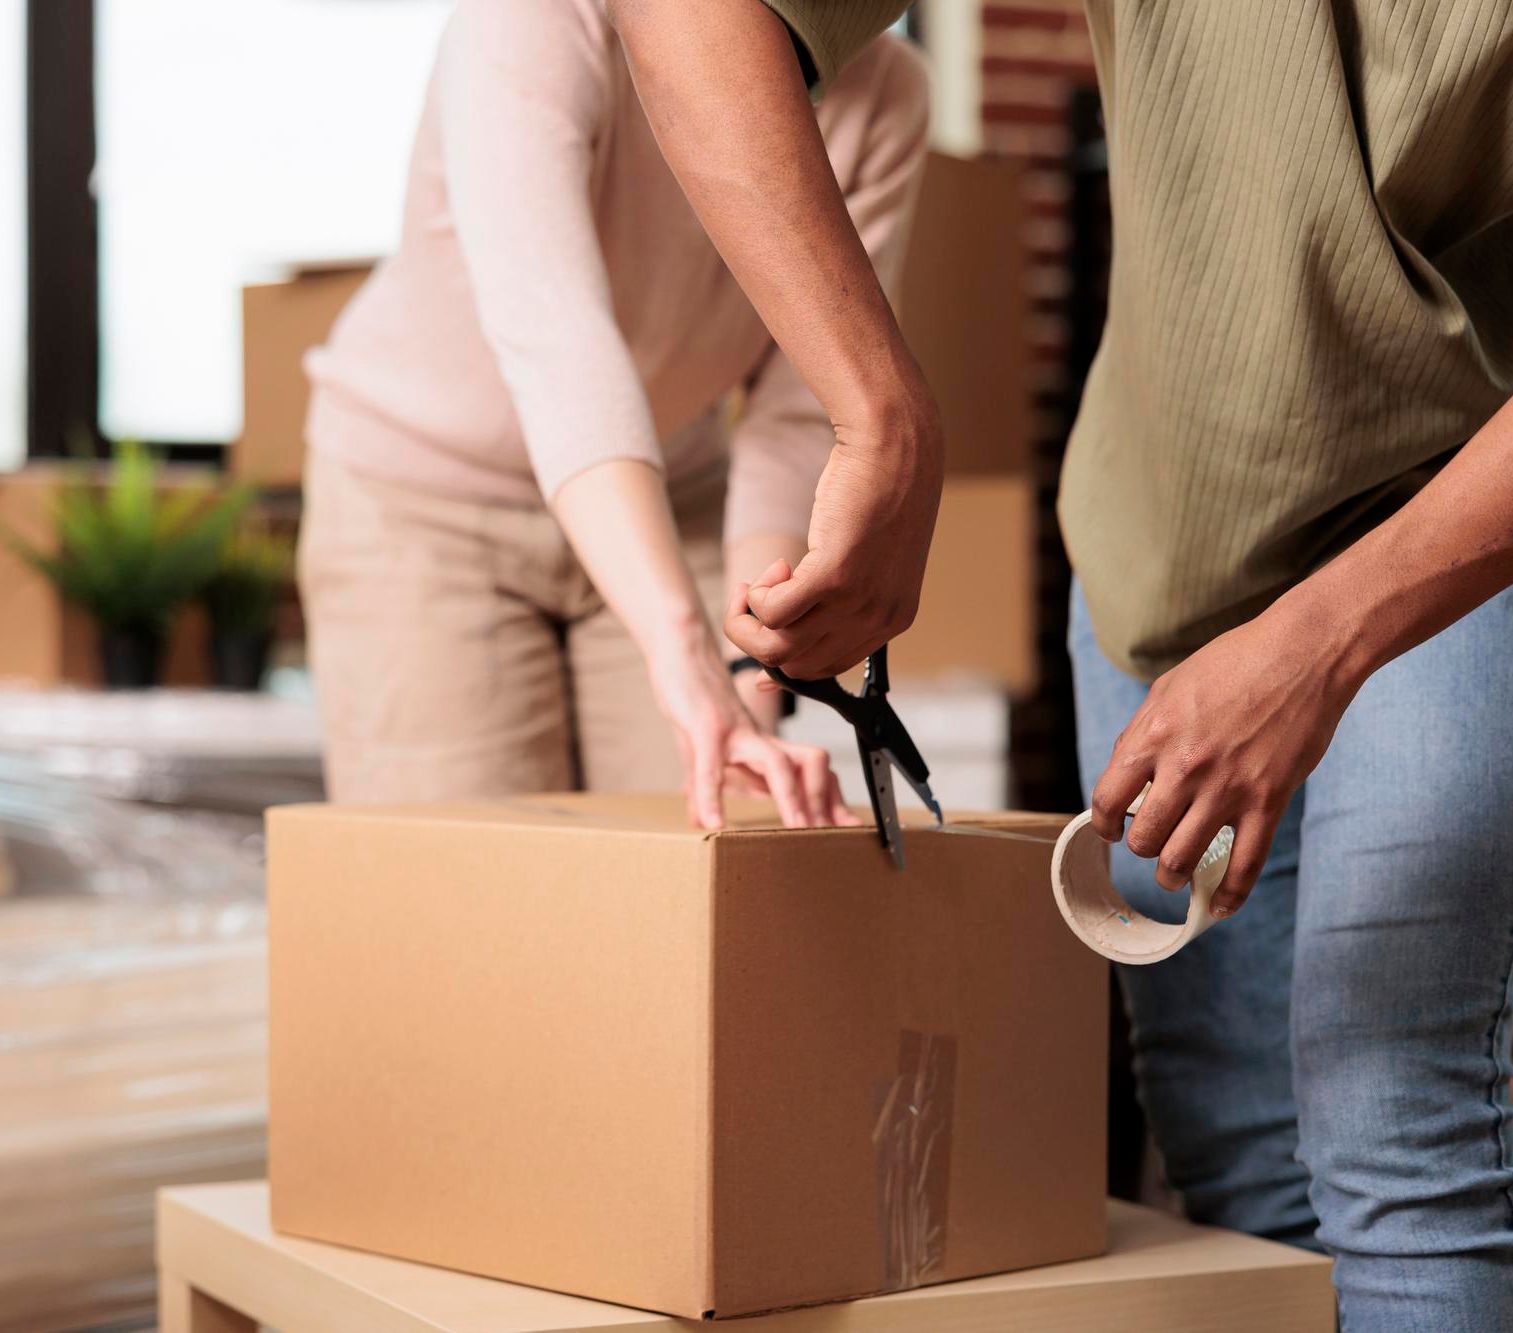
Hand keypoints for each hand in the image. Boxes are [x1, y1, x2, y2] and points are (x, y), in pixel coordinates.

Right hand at [649, 630, 857, 830]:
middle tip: (833, 835)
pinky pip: (712, 766)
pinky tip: (712, 822)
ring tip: (795, 830)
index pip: (812, 772)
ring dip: (791, 798)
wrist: (681, 655)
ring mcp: (736, 732)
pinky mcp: (705, 726)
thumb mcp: (703, 755)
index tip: (849, 828)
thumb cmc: (696, 704)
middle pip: (810, 765)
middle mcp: (760, 739)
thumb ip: (706, 789)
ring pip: (777, 764)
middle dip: (823, 803)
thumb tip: (700, 822)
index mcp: (765, 747)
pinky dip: (712, 796)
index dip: (832, 800)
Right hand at [725, 394, 943, 678]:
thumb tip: (799, 623)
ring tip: (759, 583)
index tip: (760, 636)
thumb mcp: (866, 561)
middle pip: (796, 666)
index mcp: (891, 621)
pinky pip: (774, 612)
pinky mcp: (834, 575)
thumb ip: (837, 600)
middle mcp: (877, 620)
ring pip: (778, 648)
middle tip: (756, 596)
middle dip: (760, 639)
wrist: (893, 444)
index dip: (784, 660)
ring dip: (750, 620)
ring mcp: (857, 601)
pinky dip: (758, 597)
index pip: (826, 671)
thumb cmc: (875, 494)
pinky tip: (774, 568)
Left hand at [1088, 601, 1362, 917]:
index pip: (1108, 799)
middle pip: (1143, 838)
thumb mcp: (1168, 686)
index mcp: (1152, 736)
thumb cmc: (1234, 662)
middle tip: (1150, 845)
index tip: (1111, 828)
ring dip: (1172, 875)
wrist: (1302, 654)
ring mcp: (1227, 789)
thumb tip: (1125, 772)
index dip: (1104, 823)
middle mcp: (1183, 768)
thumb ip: (1143, 731)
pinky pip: (1243, 865)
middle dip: (1142, 849)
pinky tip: (1220, 906)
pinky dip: (1230, 895)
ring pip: (1182, 860)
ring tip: (1173, 874)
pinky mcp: (1268, 802)